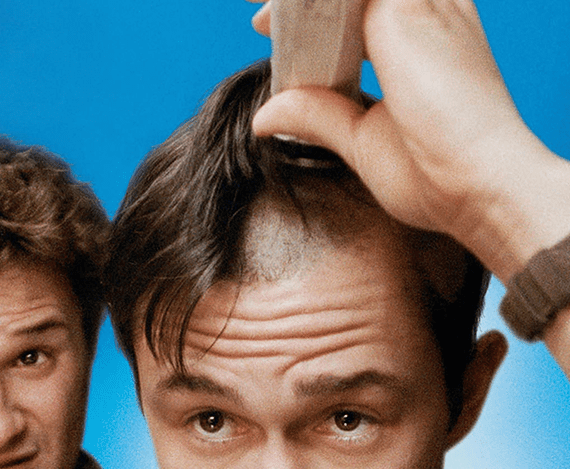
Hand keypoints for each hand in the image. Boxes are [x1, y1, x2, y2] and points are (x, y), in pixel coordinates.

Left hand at [248, 0, 569, 282]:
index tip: (267, 26)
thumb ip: (320, 115)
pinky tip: (269, 18)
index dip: (316, 12)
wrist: (474, 185)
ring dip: (301, 5)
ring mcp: (419, 1)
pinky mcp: (401, 6)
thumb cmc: (435, 173)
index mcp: (427, 32)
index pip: (360, 6)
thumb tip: (266, 114)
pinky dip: (304, 6)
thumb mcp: (362, 138)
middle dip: (304, 6)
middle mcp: (429, 6)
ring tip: (260, 19)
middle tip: (259, 21)